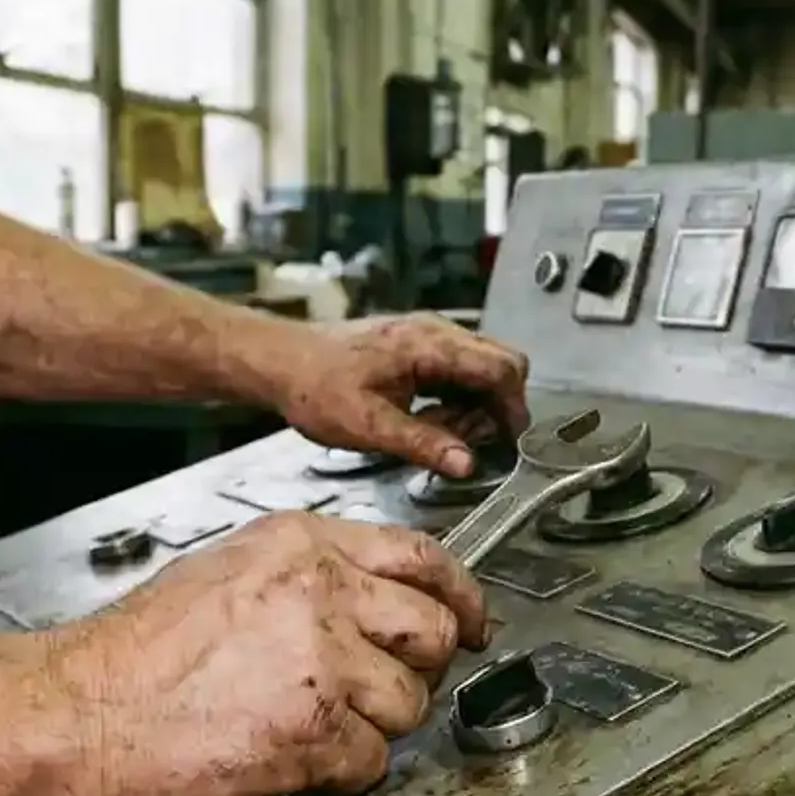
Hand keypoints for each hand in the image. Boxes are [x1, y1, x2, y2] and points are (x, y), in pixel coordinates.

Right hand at [58, 512, 488, 795]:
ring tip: (321, 723)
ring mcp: (324, 663)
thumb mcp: (230, 568)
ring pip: (411, 702)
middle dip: (426, 665)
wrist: (84, 710)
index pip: (423, 558)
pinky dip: (344, 771)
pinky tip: (302, 758)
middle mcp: (323, 594)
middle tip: (399, 684)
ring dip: (378, 724)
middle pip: (434, 629)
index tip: (473, 619)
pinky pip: (372, 760)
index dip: (461, 595)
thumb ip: (310, 573)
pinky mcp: (315, 731)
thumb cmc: (137, 650)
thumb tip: (373, 595)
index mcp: (305, 547)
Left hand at [253, 313, 529, 476]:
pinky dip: (459, 395)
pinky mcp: (420, 345)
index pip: (501, 368)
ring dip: (476, 403)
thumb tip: (467, 463)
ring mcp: (429, 335)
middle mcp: (436, 332)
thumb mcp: (368, 426)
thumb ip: (423, 443)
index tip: (506, 441)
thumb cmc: (315, 388)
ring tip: (440, 431)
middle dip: (497, 406)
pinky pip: (461, 368)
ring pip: (483, 366)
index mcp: (428, 345)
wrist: (281, 361)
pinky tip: (429, 418)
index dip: (513, 407)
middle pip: (502, 363)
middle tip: (467, 439)